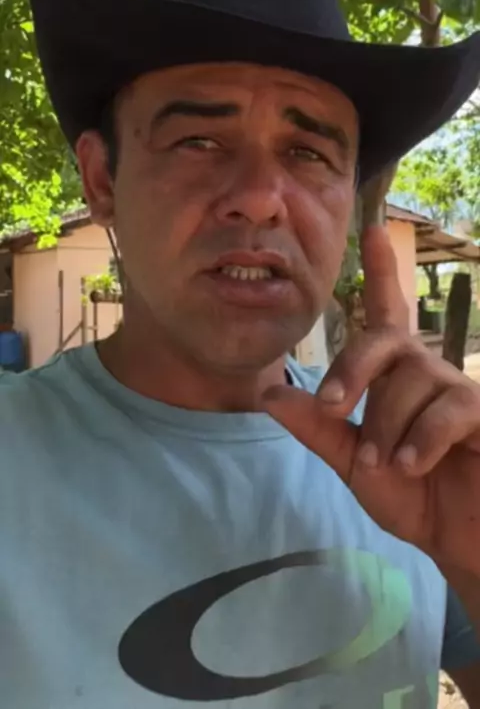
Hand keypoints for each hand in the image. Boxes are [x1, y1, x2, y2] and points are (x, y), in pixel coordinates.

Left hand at [263, 225, 479, 576]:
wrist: (461, 541)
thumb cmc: (413, 496)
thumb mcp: (352, 464)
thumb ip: (318, 428)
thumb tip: (269, 394)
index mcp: (396, 375)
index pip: (387, 313)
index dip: (382, 270)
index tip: (372, 226)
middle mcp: (427, 371)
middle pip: (383, 341)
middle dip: (353, 370)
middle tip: (335, 406)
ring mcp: (459, 389)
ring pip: (411, 381)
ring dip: (387, 427)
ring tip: (386, 465)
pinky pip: (449, 408)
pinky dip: (420, 438)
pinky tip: (411, 464)